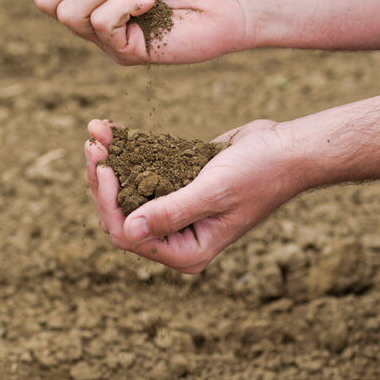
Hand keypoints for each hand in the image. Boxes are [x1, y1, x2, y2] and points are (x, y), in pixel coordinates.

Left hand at [83, 119, 305, 272]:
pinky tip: (110, 129)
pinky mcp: (177, 184)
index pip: (128, 235)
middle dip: (103, 180)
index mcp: (188, 250)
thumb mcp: (214, 192)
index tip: (104, 166)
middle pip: (120, 214)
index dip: (108, 203)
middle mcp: (178, 236)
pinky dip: (126, 151)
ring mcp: (176, 210)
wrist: (286, 150)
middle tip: (92, 144)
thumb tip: (129, 230)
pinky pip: (142, 172)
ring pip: (127, 191)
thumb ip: (172, 212)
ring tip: (96, 131)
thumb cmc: (260, 173)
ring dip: (110, 161)